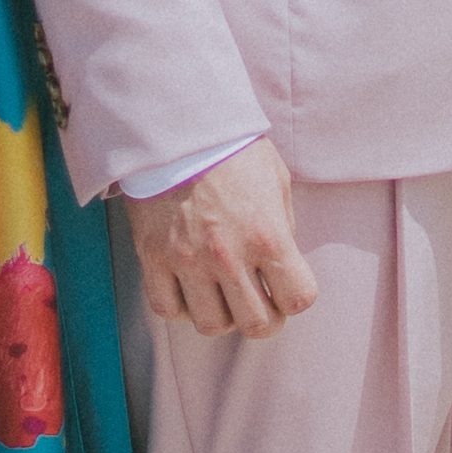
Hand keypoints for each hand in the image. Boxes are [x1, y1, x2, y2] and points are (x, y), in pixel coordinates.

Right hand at [132, 139, 318, 332]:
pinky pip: (167, 309)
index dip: (296, 296)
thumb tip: (281, 266)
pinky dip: (181, 307)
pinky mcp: (153, 258)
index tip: (287, 286)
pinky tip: (190, 288)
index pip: (298, 298)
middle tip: (259, 301)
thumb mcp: (276, 181)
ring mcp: (188, 260)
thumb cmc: (233, 150)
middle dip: (265, 319)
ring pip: (212, 325)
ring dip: (223, 315)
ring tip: (222, 293)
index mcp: (268, 235)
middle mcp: (229, 255)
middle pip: (257, 325)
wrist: (177, 126)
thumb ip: (283, 228)